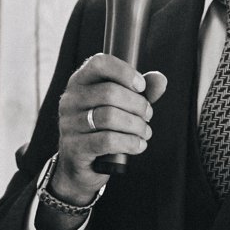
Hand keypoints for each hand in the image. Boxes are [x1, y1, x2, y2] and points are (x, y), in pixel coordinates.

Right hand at [51, 54, 167, 203]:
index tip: (141, 86)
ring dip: (136, 125)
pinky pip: (107, 141)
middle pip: (109, 92)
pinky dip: (130, 143)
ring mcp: (69, 125)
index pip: (99, 63)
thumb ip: (140, 92)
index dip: (125, 72)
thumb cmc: (102, 130)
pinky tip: (139, 145)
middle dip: (137, 104)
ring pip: (109, 117)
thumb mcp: (121, 107)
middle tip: (148, 115)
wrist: (80, 166)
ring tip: (145, 132)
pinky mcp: (74, 148)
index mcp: (79, 82)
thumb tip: (160, 79)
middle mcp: (70, 101)